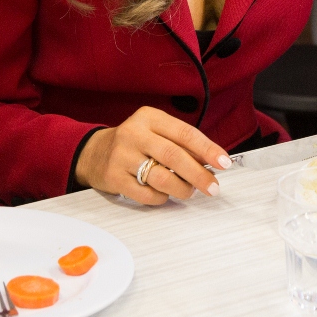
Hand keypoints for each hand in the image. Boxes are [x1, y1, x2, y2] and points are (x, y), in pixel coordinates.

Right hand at [74, 105, 229, 204]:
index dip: (207, 149)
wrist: (93, 152)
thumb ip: (180, 143)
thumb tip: (212, 161)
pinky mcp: (113, 177)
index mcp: (149, 118)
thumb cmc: (134, 143)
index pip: (184, 133)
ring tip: (189, 191)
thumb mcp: (155, 132)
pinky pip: (145, 194)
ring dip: (181, 188)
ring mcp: (121, 155)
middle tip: (212, 186)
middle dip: (198, 174)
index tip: (223, 162)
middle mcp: (134, 133)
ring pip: (160, 177)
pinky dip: (161, 198)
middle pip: (173, 155)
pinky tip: (164, 195)